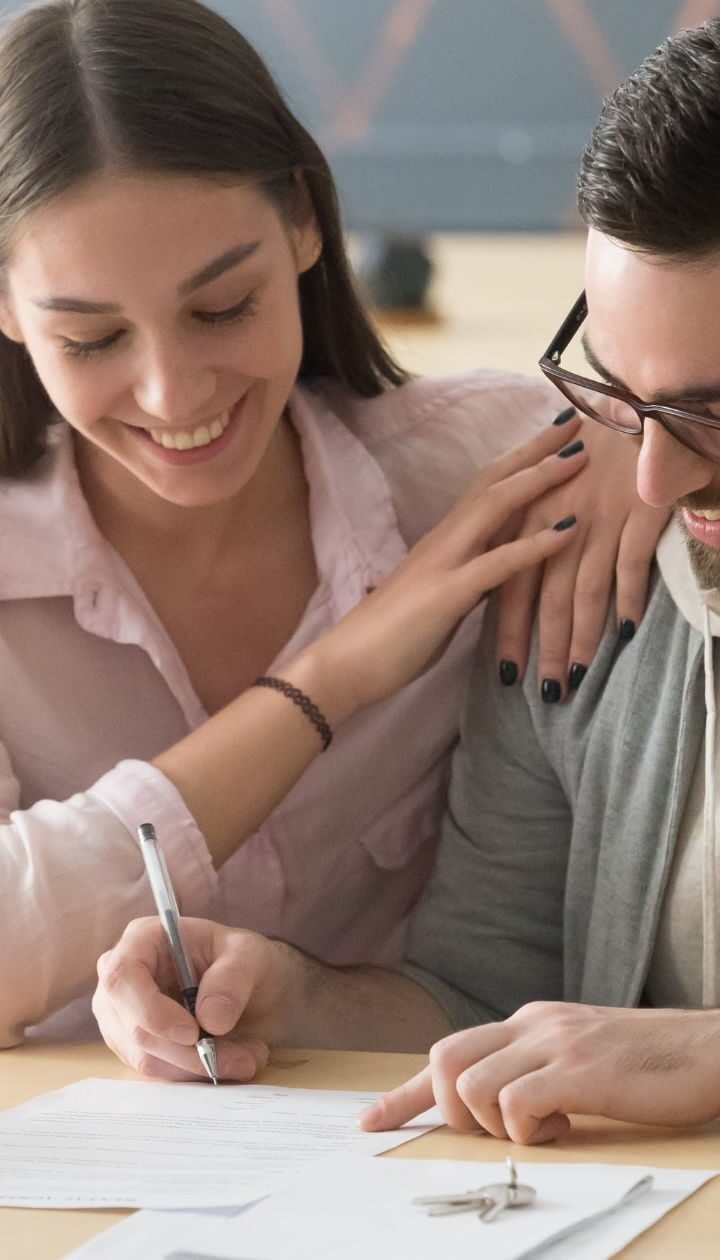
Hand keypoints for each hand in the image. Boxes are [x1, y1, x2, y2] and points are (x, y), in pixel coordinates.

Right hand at [92, 917, 300, 1080]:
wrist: (246, 984)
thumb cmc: (239, 958)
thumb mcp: (250, 954)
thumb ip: (232, 979)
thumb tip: (210, 1020)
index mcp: (141, 940)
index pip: (122, 978)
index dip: (151, 1011)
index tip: (193, 1033)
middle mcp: (121, 980)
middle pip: (136, 1028)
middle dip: (191, 1052)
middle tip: (244, 1058)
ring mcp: (121, 1016)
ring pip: (147, 1057)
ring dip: (200, 1066)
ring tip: (247, 1057)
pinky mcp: (133, 1047)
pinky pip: (158, 1071)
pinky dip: (196, 1074)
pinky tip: (230, 1060)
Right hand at [302, 421, 586, 717]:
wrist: (346, 664)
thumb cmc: (391, 637)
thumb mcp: (442, 597)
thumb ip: (471, 576)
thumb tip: (501, 569)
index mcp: (445, 540)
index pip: (487, 485)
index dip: (522, 457)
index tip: (558, 434)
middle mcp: (445, 540)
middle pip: (495, 479)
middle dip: (537, 449)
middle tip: (579, 420)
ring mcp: (445, 563)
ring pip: (496, 506)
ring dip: (540, 479)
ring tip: (581, 457)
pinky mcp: (447, 595)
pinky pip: (498, 563)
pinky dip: (536, 544)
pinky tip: (570, 530)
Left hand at [359, 1002, 719, 1143]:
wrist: (706, 1048)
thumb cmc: (647, 1062)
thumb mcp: (578, 1056)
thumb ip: (536, 1068)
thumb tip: (499, 1105)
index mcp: (528, 1023)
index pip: (449, 1051)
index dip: (404, 1093)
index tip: (371, 1121)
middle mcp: (532, 1026)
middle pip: (444, 1060)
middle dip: (452, 1111)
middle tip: (497, 1130)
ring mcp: (554, 1044)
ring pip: (472, 1084)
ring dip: (494, 1124)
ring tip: (544, 1126)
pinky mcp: (579, 1071)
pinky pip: (517, 1103)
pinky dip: (527, 1129)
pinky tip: (563, 1126)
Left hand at [496, 414, 668, 698]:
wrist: (631, 404)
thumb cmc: (591, 451)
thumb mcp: (550, 490)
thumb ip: (535, 533)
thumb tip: (523, 578)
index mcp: (529, 517)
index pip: (512, 583)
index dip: (509, 631)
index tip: (506, 673)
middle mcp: (557, 522)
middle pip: (545, 597)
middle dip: (543, 648)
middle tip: (543, 694)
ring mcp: (597, 518)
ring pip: (583, 590)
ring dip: (580, 638)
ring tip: (577, 677)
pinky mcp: (635, 512)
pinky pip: (629, 564)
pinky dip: (629, 599)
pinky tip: (626, 633)